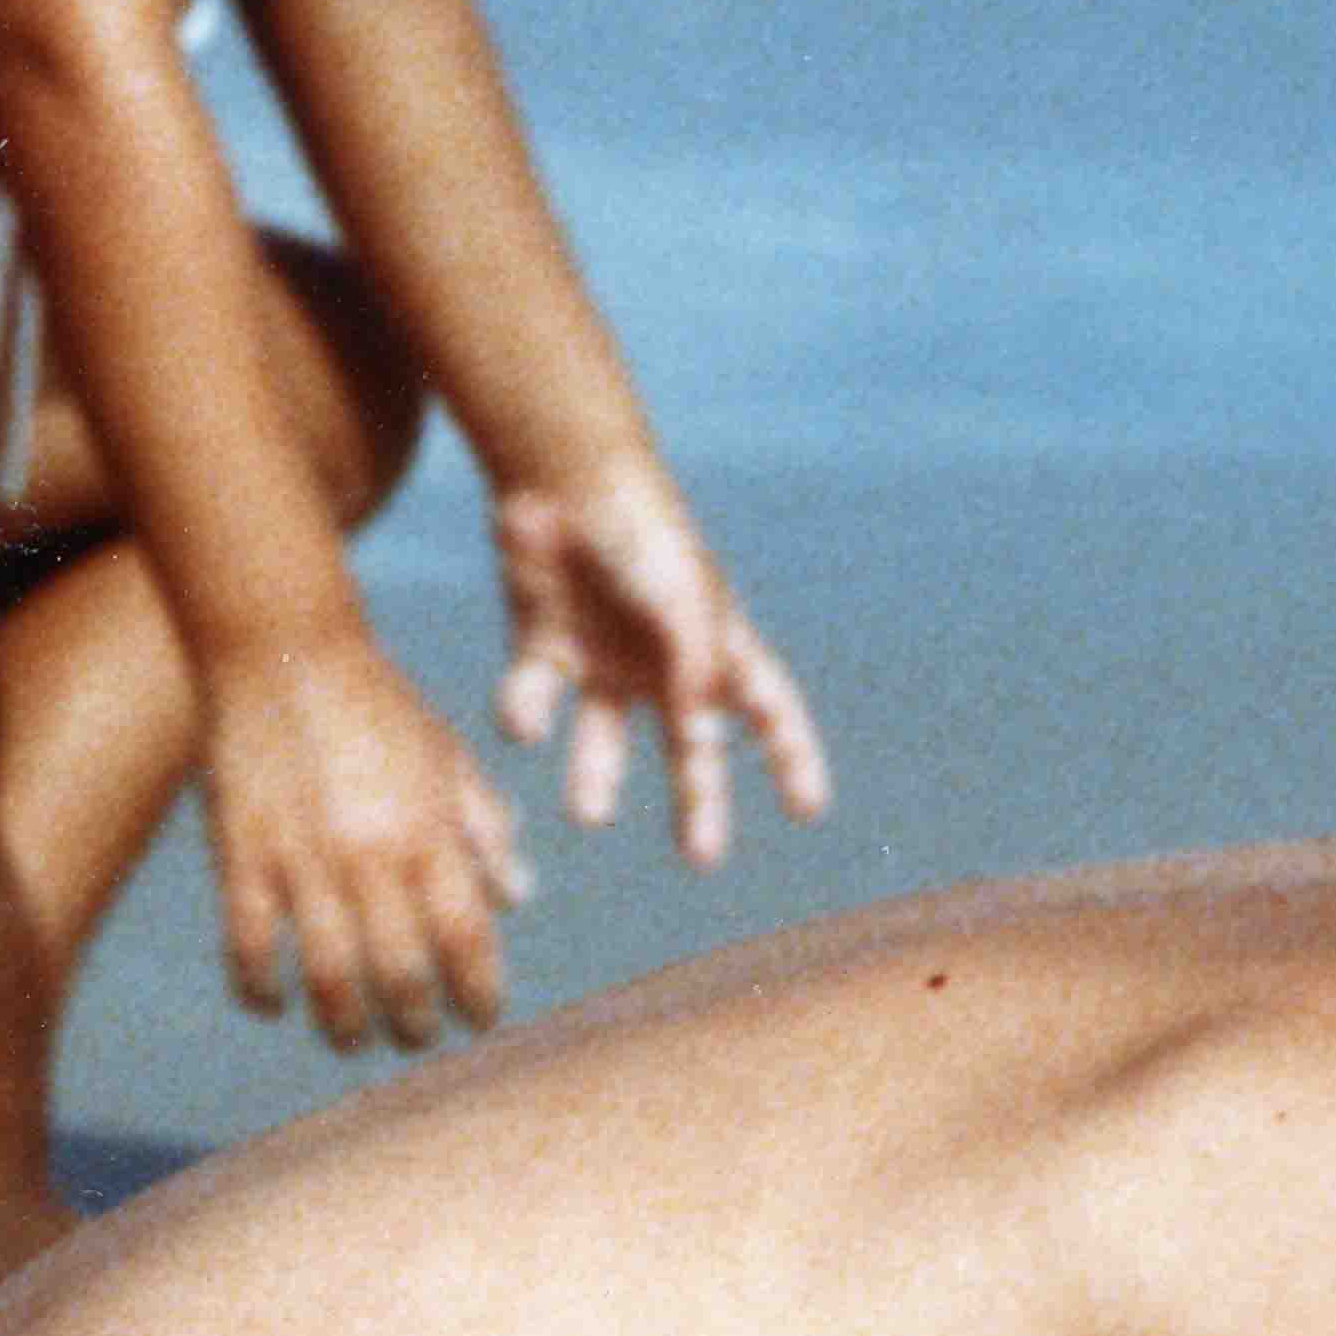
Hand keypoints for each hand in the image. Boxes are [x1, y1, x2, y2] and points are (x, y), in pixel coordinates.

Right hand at [197, 627, 526, 1049]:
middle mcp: (372, 855)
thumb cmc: (377, 705)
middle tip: (416, 1035)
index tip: (479, 1020)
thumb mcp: (449, 758)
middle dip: (415, 1025)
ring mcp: (303, 859)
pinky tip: (274, 1004)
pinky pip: (249, 946)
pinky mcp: (242, 854)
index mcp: (431, 833)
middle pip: (401, 976)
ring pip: (329, 977)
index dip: (479, 996)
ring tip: (354, 1037)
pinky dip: (261, 989)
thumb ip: (484, 830)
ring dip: (346, 1025)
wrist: (283, 647)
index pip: (468, 941)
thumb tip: (517, 900)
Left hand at [490, 457, 831, 866]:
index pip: (768, 710)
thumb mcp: (684, 602)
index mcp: (713, 642)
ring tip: (590, 814)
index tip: (809, 810)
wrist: (559, 477)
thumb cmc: (639, 530)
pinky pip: (534, 702)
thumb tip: (704, 739)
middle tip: (703, 859)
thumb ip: (698, 671)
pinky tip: (526, 718)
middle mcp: (661, 662)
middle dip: (699, 803)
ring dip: (596, 780)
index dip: (792, 758)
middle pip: (691, 749)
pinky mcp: (542, 649)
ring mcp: (602, 659)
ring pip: (603, 743)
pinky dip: (526, 716)